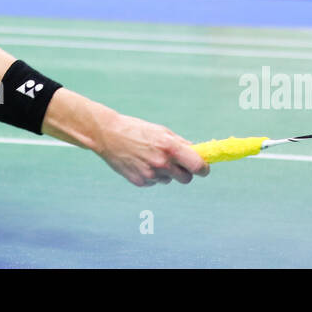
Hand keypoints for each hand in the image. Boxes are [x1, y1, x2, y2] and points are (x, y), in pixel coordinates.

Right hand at [94, 111, 209, 186]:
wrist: (108, 135)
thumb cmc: (137, 130)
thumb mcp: (162, 132)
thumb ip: (181, 144)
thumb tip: (198, 153)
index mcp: (170, 147)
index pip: (198, 166)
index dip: (204, 168)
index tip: (203, 167)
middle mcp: (162, 163)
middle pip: (186, 178)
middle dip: (185, 172)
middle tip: (177, 163)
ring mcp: (150, 174)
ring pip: (169, 179)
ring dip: (166, 172)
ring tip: (151, 157)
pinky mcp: (140, 182)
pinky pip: (155, 182)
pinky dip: (152, 175)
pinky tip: (141, 162)